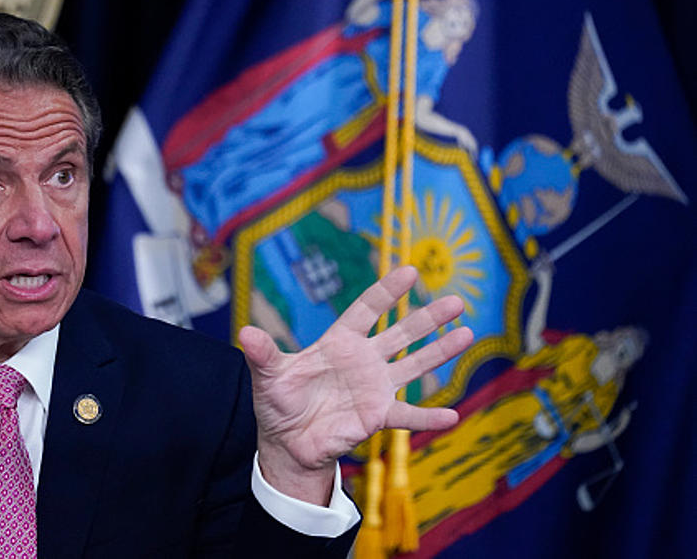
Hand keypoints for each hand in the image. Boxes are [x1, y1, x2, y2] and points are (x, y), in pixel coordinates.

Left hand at [240, 266, 471, 503]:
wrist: (287, 441)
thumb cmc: (278, 402)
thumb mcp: (268, 377)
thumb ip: (262, 355)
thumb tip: (245, 333)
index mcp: (338, 343)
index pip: (367, 311)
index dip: (386, 291)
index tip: (409, 270)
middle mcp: (363, 360)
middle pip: (401, 332)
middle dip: (427, 317)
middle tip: (456, 300)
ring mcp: (374, 387)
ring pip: (414, 365)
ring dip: (440, 352)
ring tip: (467, 334)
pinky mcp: (376, 415)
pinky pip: (407, 415)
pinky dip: (428, 419)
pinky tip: (451, 416)